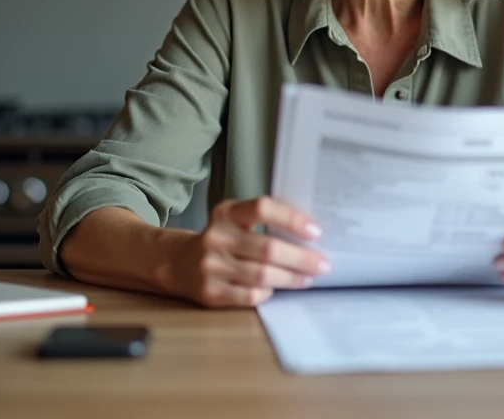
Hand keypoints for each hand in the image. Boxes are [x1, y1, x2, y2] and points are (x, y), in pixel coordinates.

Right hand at [171, 196, 330, 307]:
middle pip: (268, 249)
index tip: (316, 231)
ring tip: (308, 277)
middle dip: (302, 258)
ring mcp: (211, 266)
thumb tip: (311, 234)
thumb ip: (265, 221)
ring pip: (263, 276)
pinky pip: (250, 296)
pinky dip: (269, 293)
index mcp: (226, 213)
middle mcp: (216, 237)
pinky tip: (278, 289)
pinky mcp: (210, 293)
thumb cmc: (224, 240)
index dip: (292, 219)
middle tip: (323, 264)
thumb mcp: (236, 220)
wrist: (180, 264)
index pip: (262, 208)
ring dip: (292, 278)